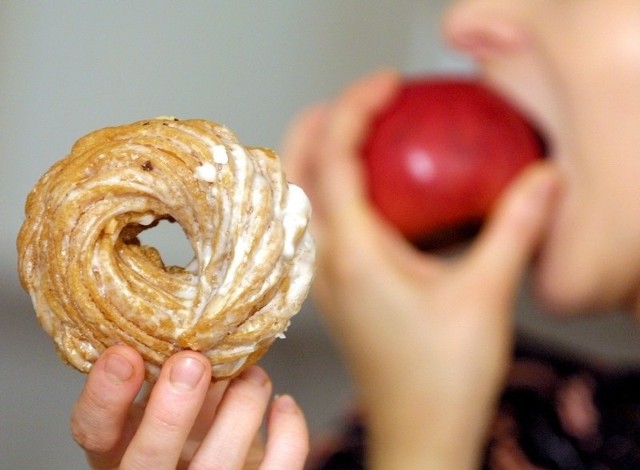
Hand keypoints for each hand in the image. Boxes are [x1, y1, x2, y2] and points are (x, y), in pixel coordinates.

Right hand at [70, 345, 307, 468]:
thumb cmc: (189, 423)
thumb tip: (185, 309)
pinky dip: (289, 432)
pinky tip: (283, 403)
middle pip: (150, 460)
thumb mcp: (160, 397)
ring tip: (252, 376)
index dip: (105, 395)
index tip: (124, 353)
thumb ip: (161, 369)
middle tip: (192, 361)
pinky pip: (277, 469)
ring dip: (241, 408)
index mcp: (122, 447)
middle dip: (170, 410)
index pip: (93, 432)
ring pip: (218, 464)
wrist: (226, 460)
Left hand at [283, 70, 558, 468]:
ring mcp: (323, 277)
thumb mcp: (485, 297)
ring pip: (299, 196)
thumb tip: (540, 181)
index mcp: (353, 254)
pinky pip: (314, 222)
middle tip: (363, 100)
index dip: (353, 108)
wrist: (420, 435)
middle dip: (319, 121)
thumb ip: (512, 230)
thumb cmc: (442, 382)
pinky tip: (364, 189)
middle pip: (296, 170)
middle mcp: (325, 261)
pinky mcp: (334, 290)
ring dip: (317, 153)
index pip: (333, 158)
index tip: (386, 84)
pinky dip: (327, 187)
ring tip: (357, 130)